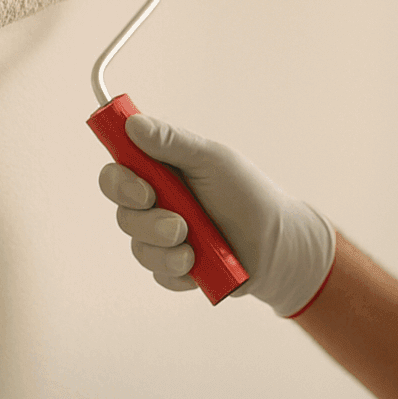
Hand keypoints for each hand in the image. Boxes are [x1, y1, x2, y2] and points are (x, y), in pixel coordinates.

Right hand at [97, 115, 335, 316]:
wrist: (279, 244)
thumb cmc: (248, 194)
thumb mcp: (212, 160)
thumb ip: (172, 143)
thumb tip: (134, 124)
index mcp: (162, 173)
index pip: (118, 173)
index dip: (119, 183)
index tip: (143, 191)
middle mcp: (158, 205)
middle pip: (123, 214)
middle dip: (147, 222)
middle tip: (178, 225)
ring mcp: (165, 239)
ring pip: (139, 248)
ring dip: (166, 249)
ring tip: (196, 249)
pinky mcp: (176, 269)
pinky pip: (159, 274)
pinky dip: (178, 270)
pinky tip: (200, 265)